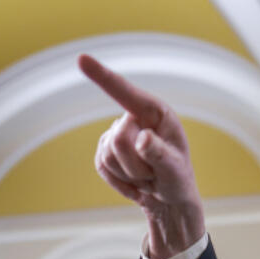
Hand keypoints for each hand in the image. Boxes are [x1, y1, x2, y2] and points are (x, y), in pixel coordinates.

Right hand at [79, 54, 205, 258]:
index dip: (103, 77)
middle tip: (154, 174)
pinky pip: (101, 166)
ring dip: (129, 175)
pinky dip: (119, 182)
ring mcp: (116, 134)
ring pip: (108, 155)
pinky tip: (135, 184)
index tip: (81, 58)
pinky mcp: (104, 151)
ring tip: (147, 177)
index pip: (126, 93)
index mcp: (155, 112)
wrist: (168, 200)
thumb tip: (142, 139)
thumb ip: (160, 154)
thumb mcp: (175, 169)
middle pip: (118, 140)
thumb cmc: (177, 179)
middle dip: (136, 165)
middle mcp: (134, 117)